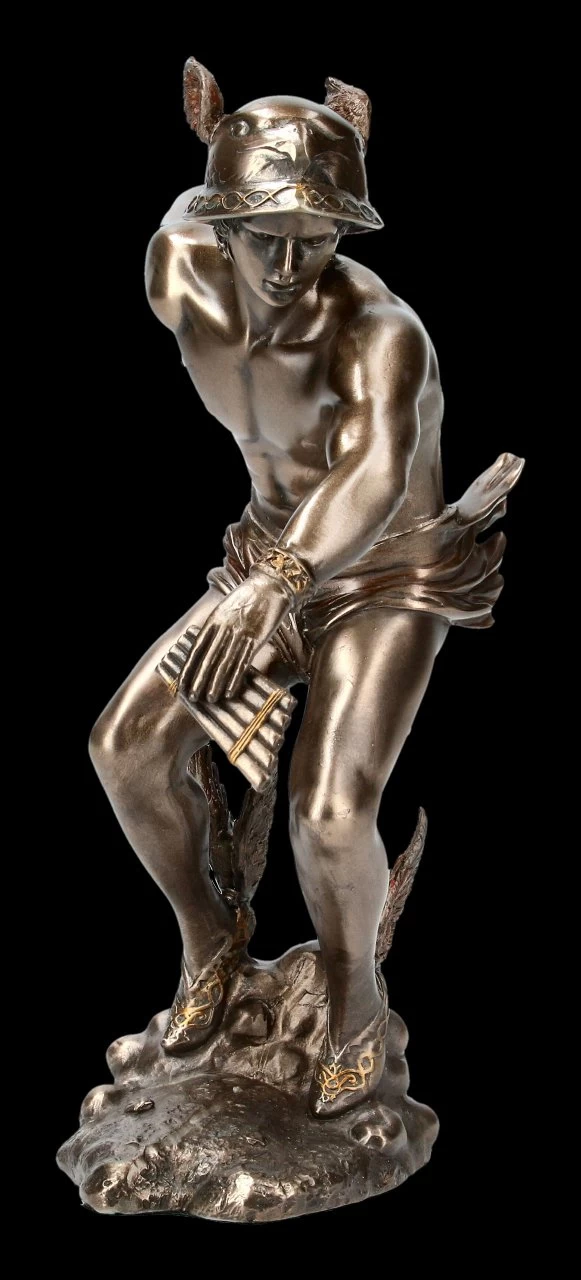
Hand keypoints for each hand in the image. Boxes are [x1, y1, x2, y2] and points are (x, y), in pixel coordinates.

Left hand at [177, 570, 291, 703]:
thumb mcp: (225, 609)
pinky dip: (235, 678)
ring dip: (215, 683)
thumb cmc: (248, 599)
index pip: (196, 649)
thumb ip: (215, 627)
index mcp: (213, 620)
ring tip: (209, 699)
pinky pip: (243, 662)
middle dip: (198, 680)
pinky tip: (230, 691)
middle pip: (208, 658)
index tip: (181, 684)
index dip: (188, 668)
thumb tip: (204, 648)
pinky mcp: (256, 638)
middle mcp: (224, 628)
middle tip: (191, 697)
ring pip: (224, 663)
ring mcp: (240, 633)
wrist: (271, 586)